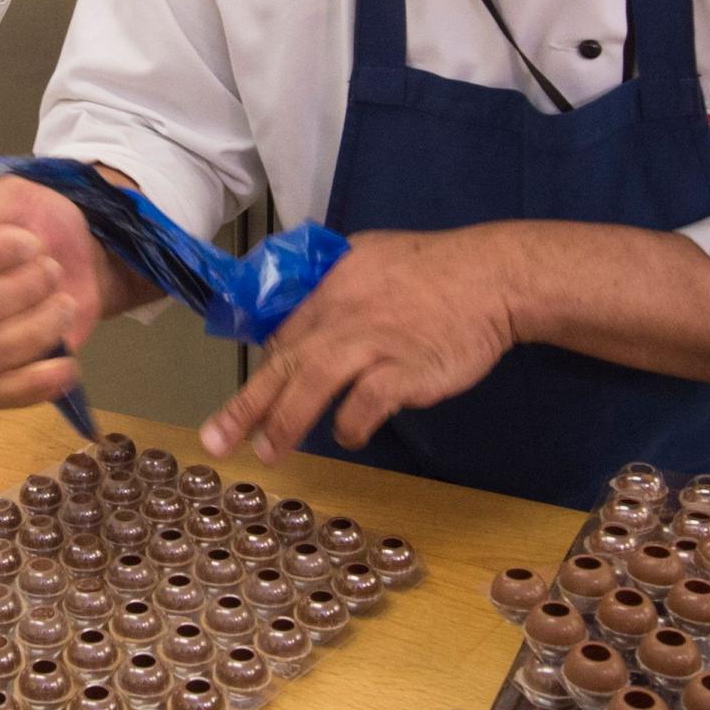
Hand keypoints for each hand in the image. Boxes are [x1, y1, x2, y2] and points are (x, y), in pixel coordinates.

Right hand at [0, 177, 116, 408]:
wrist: (79, 253)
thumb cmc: (37, 223)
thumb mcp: (14, 198)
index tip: (29, 241)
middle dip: (18, 290)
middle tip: (51, 269)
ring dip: (36, 329)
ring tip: (64, 303)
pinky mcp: (0, 374)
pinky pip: (2, 394)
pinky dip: (36, 385)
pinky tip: (66, 364)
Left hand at [199, 228, 518, 462]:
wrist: (493, 276)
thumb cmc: (435, 269)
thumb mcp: (370, 256)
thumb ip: (335, 285)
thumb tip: (306, 317)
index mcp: (329, 285)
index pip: (281, 334)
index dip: (263, 372)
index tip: (247, 403)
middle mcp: (342, 312)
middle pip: (283, 361)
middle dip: (246, 405)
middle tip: (216, 440)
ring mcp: (372, 340)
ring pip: (312, 382)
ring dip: (285, 421)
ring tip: (267, 453)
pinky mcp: (404, 368)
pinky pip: (364, 402)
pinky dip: (350, 423)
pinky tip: (348, 435)